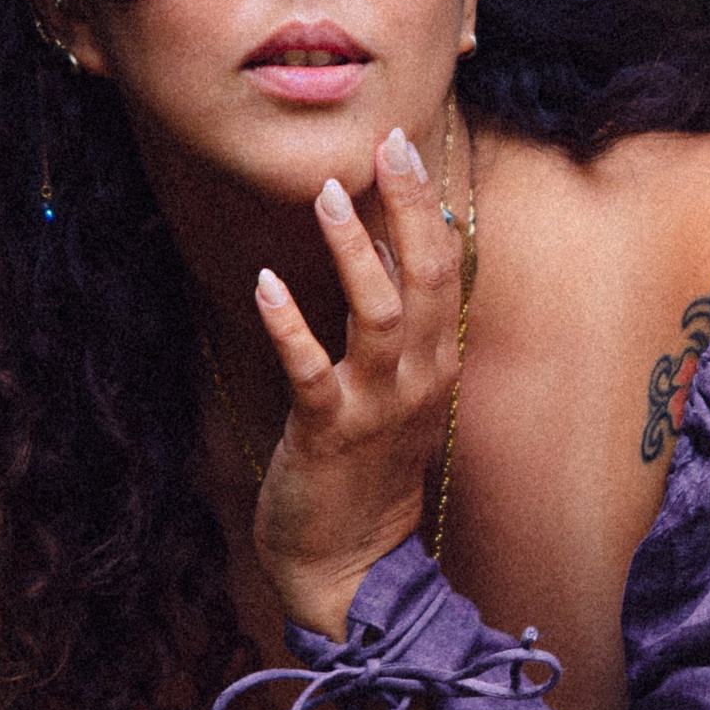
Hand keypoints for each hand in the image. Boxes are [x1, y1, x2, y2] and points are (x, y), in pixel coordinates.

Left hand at [253, 124, 464, 635]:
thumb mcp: (395, 393)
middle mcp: (418, 379)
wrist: (350, 565)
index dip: (427, 207)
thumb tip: (378, 250)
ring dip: (352, 252)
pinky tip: (264, 285)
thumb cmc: (365, 473)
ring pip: (378, 315)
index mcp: (435, 363)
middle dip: (409, 207)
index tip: (407, 147)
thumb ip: (395, 328)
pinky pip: (312, 372)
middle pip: (426, 278)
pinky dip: (290, 326)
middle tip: (388, 145)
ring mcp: (376, 407)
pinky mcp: (329, 433)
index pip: (445, 271)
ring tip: (328, 196)